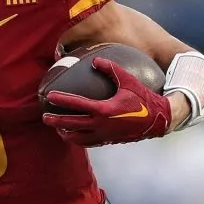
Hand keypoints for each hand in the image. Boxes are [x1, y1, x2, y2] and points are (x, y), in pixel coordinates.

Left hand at [41, 57, 171, 146]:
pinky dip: (79, 140)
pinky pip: (89, 143)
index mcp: (104, 109)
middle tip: (44, 117)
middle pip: (72, 124)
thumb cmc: (143, 98)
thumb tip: (95, 60)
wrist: (159, 120)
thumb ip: (111, 69)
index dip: (62, 99)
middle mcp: (101, 124)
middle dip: (56, 121)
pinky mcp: (109, 141)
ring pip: (78, 138)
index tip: (50, 96)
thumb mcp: (129, 81)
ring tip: (58, 128)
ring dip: (66, 133)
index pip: (77, 104)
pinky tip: (75, 135)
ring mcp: (104, 135)